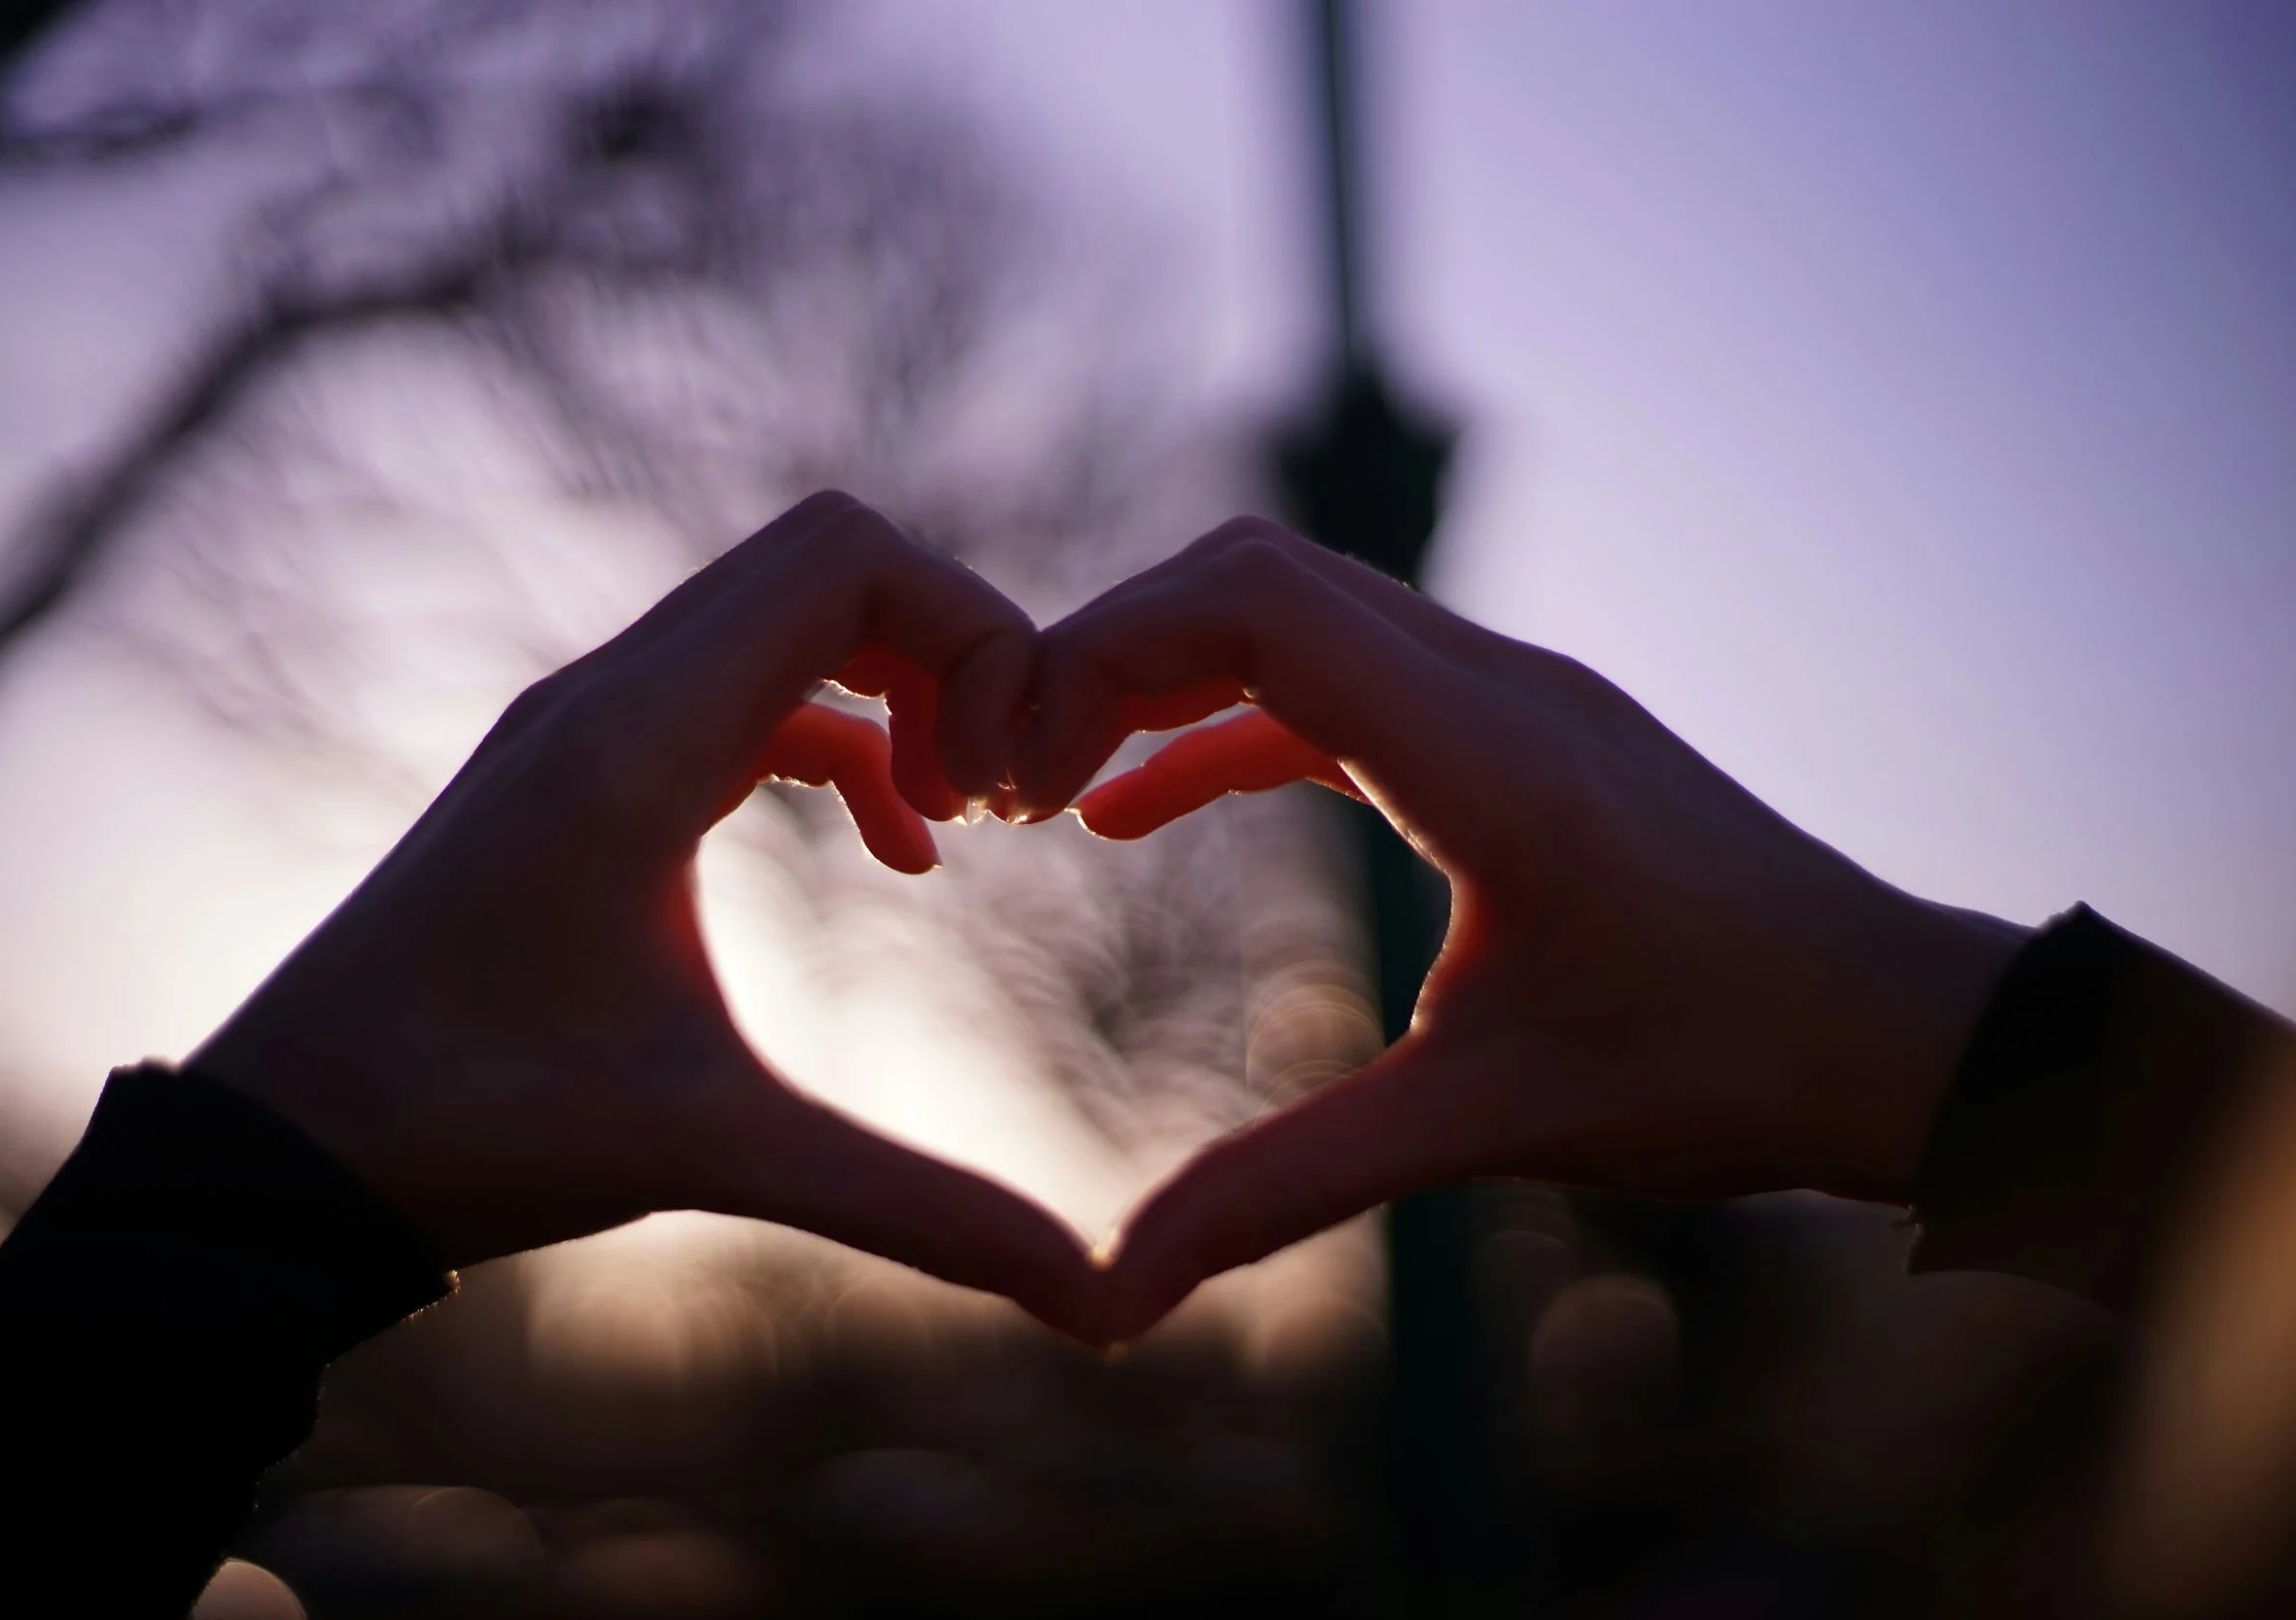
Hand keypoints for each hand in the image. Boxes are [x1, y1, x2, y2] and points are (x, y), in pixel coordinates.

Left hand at [191, 492, 1106, 1342]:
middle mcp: (609, 695)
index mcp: (640, 739)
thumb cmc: (477, 1133)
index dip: (975, 629)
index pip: (846, 558)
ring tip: (958, 825)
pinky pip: (747, 691)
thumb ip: (912, 1207)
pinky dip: (841, 739)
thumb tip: (1093, 1302)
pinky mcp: (581, 772)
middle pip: (829, 561)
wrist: (289, 1147)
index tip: (1007, 787)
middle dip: (954, 652)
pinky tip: (892, 854)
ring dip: (897, 691)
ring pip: (785, 617)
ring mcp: (587, 724)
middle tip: (1003, 799)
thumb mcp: (712, 1150)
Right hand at [1010, 517, 2027, 1340]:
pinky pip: (1343, 686)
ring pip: (1299, 612)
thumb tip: (1115, 1294)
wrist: (1901, 1035)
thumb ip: (1288, 1188)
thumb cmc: (1725, 1071)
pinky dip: (1234, 724)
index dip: (1104, 653)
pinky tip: (1148, 810)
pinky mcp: (1522, 736)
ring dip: (1167, 676)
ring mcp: (1517, 695)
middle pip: (1256, 574)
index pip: (1254, 601)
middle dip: (1110, 653)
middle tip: (1005, 779)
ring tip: (1051, 787)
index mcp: (1487, 752)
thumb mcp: (1489, 1125)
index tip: (1017, 777)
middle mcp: (1500, 684)